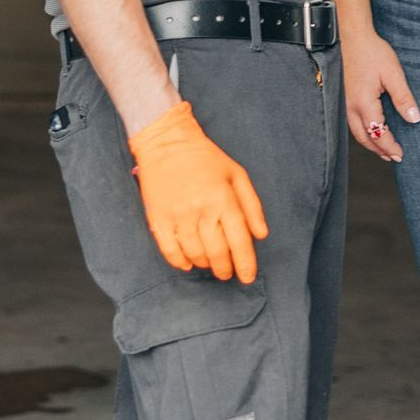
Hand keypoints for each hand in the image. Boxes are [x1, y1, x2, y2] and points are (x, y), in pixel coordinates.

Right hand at [127, 101, 268, 282]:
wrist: (167, 142)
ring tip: (209, 263)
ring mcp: (178, 215)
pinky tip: (188, 263)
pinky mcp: (158, 218)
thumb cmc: (206, 158)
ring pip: (195, 254)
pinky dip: (180, 262)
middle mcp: (202, 209)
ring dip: (205, 264)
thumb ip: (251, 206)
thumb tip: (261, 235)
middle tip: (227, 273)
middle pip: (217, 252)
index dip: (246, 263)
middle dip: (225, 268)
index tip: (247, 277)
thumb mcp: (237, 174)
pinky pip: (170, 251)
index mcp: (224, 198)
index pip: (239, 240)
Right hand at [343, 29, 419, 162]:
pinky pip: (352, 122)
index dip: (389, 146)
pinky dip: (363, 132)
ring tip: (383, 150)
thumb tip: (414, 119)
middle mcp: (351, 107)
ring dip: (370, 143)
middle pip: (364, 138)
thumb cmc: (372, 52)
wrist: (352, 37)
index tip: (400, 154)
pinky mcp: (344, 97)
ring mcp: (345, 103)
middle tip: (393, 158)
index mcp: (364, 103)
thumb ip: (403, 98)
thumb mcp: (393, 73)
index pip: (378, 134)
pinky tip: (371, 130)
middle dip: (379, 150)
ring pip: (356, 132)